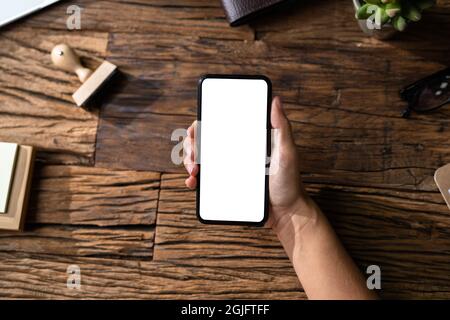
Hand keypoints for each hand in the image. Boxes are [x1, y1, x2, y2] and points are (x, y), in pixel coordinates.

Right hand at [183, 97, 315, 234]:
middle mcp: (235, 152)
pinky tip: (193, 182)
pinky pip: (205, 180)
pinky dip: (194, 179)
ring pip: (200, 160)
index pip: (220, 126)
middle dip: (191, 145)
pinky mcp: (226, 186)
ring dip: (189, 161)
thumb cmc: (290, 182)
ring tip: (193, 170)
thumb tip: (276, 99)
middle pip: (204, 141)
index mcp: (247, 140)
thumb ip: (282, 127)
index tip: (194, 130)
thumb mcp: (287, 153)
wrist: (286, 213)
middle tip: (193, 155)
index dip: (202, 125)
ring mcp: (229, 169)